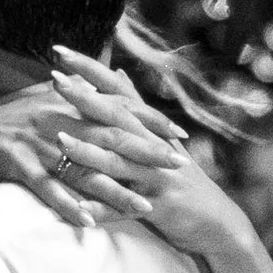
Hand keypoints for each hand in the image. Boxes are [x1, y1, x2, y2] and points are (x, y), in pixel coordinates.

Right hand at [0, 58, 187, 227]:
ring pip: (84, 168)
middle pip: (109, 138)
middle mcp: (56, 117)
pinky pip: (47, 189)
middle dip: (146, 153)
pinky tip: (88, 223)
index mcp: (65, 100)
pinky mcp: (18, 164)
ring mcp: (37, 142)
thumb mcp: (41, 99)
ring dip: (116, 190)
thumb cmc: (4, 122)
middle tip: (176, 167)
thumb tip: (109, 82)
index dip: (150, 121)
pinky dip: (67, 207)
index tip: (179, 134)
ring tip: (144, 207)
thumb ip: (76, 92)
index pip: (117, 109)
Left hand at [47, 48, 252, 259]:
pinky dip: (102, 211)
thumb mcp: (162, 141)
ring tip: (60, 142)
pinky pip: (125, 210)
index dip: (91, 70)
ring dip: (90, 153)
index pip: (117, 91)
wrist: (217, 221)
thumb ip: (137, 110)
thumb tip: (119, 73)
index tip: (60, 51)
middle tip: (55, 80)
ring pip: (119, 163)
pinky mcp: (159, 207)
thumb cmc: (181, 178)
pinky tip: (79, 210)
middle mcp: (154, 147)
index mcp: (149, 130)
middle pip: (117, 119)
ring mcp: (157, 177)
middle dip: (85, 99)